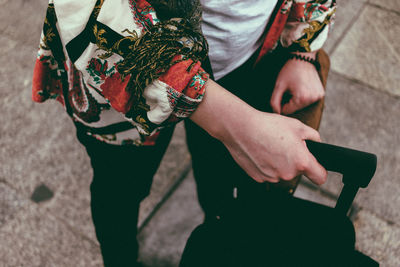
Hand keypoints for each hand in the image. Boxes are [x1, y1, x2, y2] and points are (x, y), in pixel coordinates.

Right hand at [190, 80, 326, 184]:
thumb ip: (313, 137)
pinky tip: (261, 152)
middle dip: (294, 160)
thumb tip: (316, 143)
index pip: (320, 177)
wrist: (241, 128)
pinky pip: (268, 174)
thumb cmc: (268, 125)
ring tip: (270, 146)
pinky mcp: (258, 178)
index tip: (315, 166)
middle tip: (284, 145)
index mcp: (301, 161)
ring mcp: (272, 178)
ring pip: (282, 173)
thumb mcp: (297, 125)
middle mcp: (287, 173)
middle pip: (298, 172)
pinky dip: (266, 165)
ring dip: (279, 163)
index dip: (319, 171)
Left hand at [270, 52, 324, 114]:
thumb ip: (274, 102)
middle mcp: (312, 99)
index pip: (286, 111)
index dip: (280, 103)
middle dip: (289, 102)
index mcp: (302, 98)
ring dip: (296, 100)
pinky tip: (302, 87)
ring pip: (301, 105)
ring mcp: (319, 96)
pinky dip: (304, 97)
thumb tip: (276, 113)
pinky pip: (309, 100)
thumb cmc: (289, 71)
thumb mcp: (278, 86)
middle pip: (295, 109)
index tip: (281, 93)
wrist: (303, 57)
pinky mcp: (321, 94)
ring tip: (295, 87)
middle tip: (288, 89)